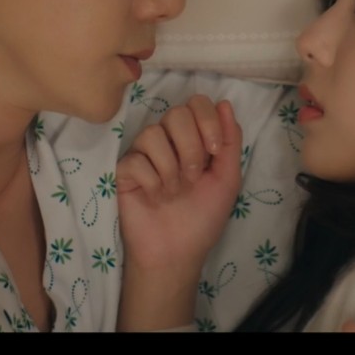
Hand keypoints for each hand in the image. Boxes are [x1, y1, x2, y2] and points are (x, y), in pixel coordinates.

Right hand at [117, 95, 242, 273]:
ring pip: (153, 133)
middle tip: (194, 177)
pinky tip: (155, 197)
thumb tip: (225, 102)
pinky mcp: (124, 171)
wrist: (178, 252)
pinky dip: (152, 181)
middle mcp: (168, 140)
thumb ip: (230, 140)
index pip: (196, 103)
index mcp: (193, 137)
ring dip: (171, 167)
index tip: (214, 151)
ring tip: (174, 191)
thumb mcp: (228, 178)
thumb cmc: (203, 216)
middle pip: (176, 113)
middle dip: (191, 147)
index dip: (207, 121)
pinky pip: (136, 160)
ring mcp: (143, 154)